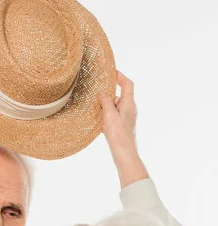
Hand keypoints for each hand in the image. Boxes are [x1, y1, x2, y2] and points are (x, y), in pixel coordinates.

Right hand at [98, 71, 147, 187]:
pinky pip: (114, 115)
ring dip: (106, 105)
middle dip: (109, 93)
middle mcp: (130, 109)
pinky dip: (106, 114)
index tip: (112, 72)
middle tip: (97, 92)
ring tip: (95, 107)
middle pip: (120, 95)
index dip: (120, 76)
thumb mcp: (109, 115)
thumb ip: (106, 101)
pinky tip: (98, 120)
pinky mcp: (122, 126)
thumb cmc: (118, 134)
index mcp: (129, 103)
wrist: (124, 153)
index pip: (128, 84)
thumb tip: (102, 92)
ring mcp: (126, 118)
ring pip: (115, 106)